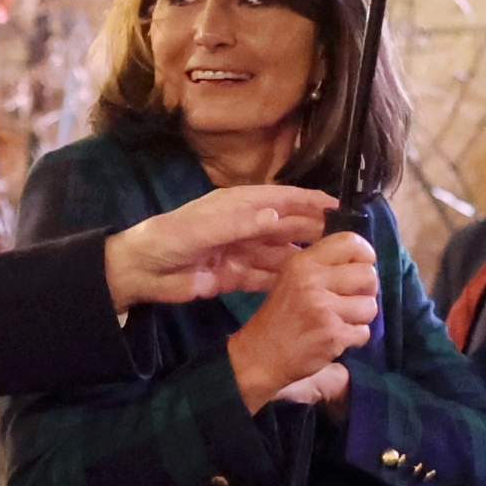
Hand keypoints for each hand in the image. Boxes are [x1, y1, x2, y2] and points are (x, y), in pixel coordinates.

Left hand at [102, 183, 334, 310]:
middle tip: (343, 242)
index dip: (308, 201)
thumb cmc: (169, 238)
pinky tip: (303, 286)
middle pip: (285, 227)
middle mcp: (243, 226)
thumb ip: (240, 223)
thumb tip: (276, 216)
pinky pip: (264, 277)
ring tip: (330, 266)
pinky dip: (282, 280)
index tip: (336, 206)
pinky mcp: (234, 277)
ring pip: (278, 253)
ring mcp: (240, 252)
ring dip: (301, 258)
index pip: (280, 199)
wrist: (141, 271)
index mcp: (237, 206)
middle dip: (312, 231)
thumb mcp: (202, 228)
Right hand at [227, 233, 378, 414]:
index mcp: (303, 263)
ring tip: (341, 320)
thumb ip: (323, 266)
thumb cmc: (279, 316)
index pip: (351, 242)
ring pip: (370, 306)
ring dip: (361, 317)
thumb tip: (364, 261)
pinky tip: (336, 337)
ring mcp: (323, 309)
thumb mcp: (292, 278)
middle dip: (367, 290)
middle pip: (368, 275)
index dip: (365, 255)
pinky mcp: (332, 335)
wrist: (260, 355)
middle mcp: (313, 281)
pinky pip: (363, 332)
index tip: (362, 267)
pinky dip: (354, 338)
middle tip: (352, 300)